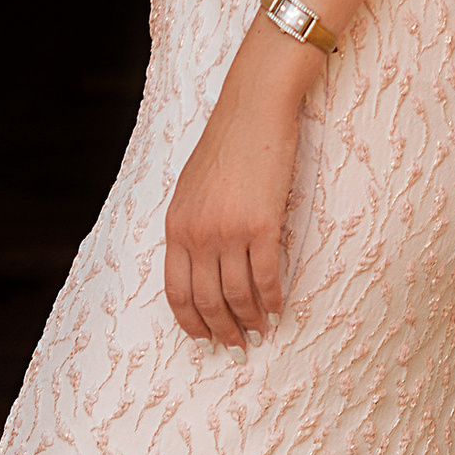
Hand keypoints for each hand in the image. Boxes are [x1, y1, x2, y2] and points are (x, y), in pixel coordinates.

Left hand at [164, 31, 314, 347]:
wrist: (253, 110)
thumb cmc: (227, 144)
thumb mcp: (192, 187)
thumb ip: (192, 224)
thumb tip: (202, 261)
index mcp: (176, 226)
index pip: (176, 290)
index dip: (191, 321)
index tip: (204, 337)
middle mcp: (197, 234)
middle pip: (206, 301)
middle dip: (221, 329)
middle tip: (236, 344)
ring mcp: (228, 231)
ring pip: (237, 295)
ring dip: (250, 319)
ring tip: (261, 330)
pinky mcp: (261, 225)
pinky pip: (265, 277)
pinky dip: (272, 299)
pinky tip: (279, 307)